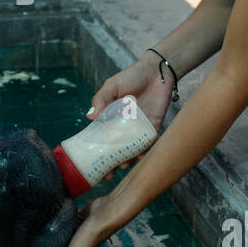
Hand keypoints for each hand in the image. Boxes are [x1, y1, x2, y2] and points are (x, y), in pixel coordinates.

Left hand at [39, 193, 121, 246]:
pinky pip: (66, 217)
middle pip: (58, 244)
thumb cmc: (91, 236)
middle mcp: (78, 243)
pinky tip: (50, 213)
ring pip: (61, 230)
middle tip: (32, 236)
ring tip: (37, 224)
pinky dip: (60, 216)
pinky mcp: (80, 216)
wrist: (106, 213)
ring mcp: (79, 229)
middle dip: (46, 242)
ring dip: (52, 228)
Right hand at [86, 56, 174, 173]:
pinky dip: (144, 153)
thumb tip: (90, 116)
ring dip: (128, 161)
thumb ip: (101, 99)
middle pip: (117, 150)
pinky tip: (139, 157)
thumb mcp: (112, 86)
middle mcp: (124, 127)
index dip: (98, 153)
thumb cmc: (132, 76)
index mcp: (111, 118)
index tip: (93, 165)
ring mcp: (139, 129)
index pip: (102, 139)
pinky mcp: (154, 128)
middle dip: (112, 164)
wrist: (157, 71)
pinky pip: (149, 145)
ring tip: (123, 166)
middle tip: (109, 175)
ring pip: (132, 151)